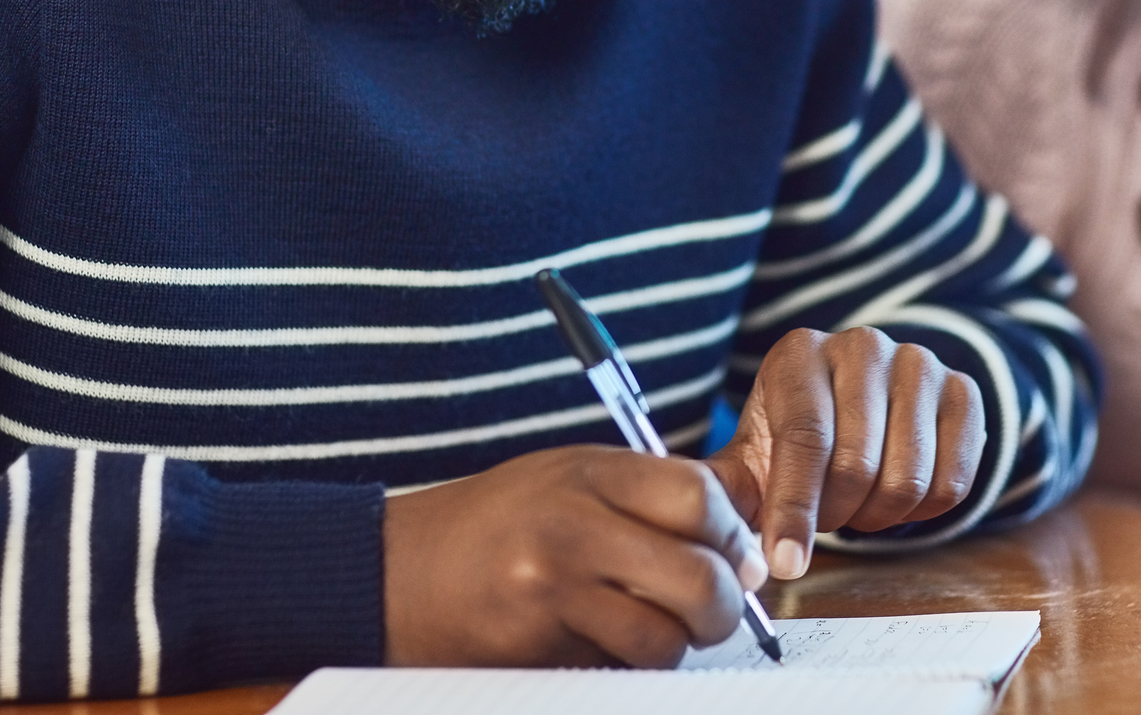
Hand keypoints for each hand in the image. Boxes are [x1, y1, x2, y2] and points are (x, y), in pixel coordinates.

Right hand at [381, 445, 769, 666]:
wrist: (392, 573)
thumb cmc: (493, 525)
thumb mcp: (571, 478)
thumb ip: (653, 491)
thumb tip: (748, 513)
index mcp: (588, 472)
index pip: (698, 497)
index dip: (733, 534)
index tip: (736, 556)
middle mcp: (572, 524)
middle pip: (699, 575)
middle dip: (725, 605)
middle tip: (715, 610)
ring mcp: (552, 589)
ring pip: (665, 638)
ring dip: (674, 646)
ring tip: (649, 631)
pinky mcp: (537, 645)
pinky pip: (618, 669)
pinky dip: (627, 667)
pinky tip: (601, 645)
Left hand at [704, 326, 983, 580]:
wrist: (864, 402)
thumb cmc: (798, 435)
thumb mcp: (754, 454)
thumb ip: (727, 489)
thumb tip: (703, 526)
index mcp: (800, 355)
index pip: (805, 440)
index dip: (795, 510)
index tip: (787, 564)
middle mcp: (861, 346)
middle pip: (858, 466)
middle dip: (837, 514)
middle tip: (827, 515)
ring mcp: (919, 363)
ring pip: (909, 478)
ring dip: (879, 514)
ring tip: (858, 500)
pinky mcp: (964, 391)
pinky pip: (953, 481)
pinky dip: (923, 511)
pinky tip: (895, 491)